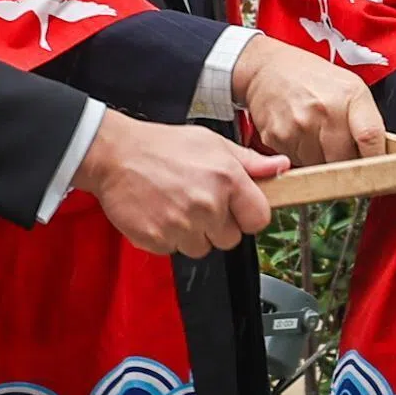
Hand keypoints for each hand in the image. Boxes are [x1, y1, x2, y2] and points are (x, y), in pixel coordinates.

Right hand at [77, 114, 278, 256]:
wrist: (115, 154)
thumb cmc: (162, 146)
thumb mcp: (212, 143)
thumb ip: (249, 162)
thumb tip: (281, 168)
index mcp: (227, 179)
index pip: (259, 219)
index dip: (247, 215)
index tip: (236, 209)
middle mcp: (207, 204)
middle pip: (231, 239)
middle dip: (218, 226)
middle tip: (197, 201)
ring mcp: (182, 225)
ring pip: (202, 248)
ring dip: (192, 234)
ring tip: (175, 205)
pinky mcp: (158, 239)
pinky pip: (174, 251)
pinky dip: (168, 237)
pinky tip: (160, 213)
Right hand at [229, 32, 387, 163]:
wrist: (266, 69)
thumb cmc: (311, 77)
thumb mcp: (348, 85)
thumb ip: (366, 119)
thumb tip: (378, 155)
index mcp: (348, 95)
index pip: (370, 137)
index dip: (376, 159)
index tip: (378, 170)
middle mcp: (323, 110)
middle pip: (345, 161)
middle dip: (347, 163)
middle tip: (343, 151)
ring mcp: (298, 126)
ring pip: (321, 167)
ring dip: (323, 161)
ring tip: (317, 137)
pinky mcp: (277, 138)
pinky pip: (297, 163)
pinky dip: (302, 156)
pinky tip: (300, 136)